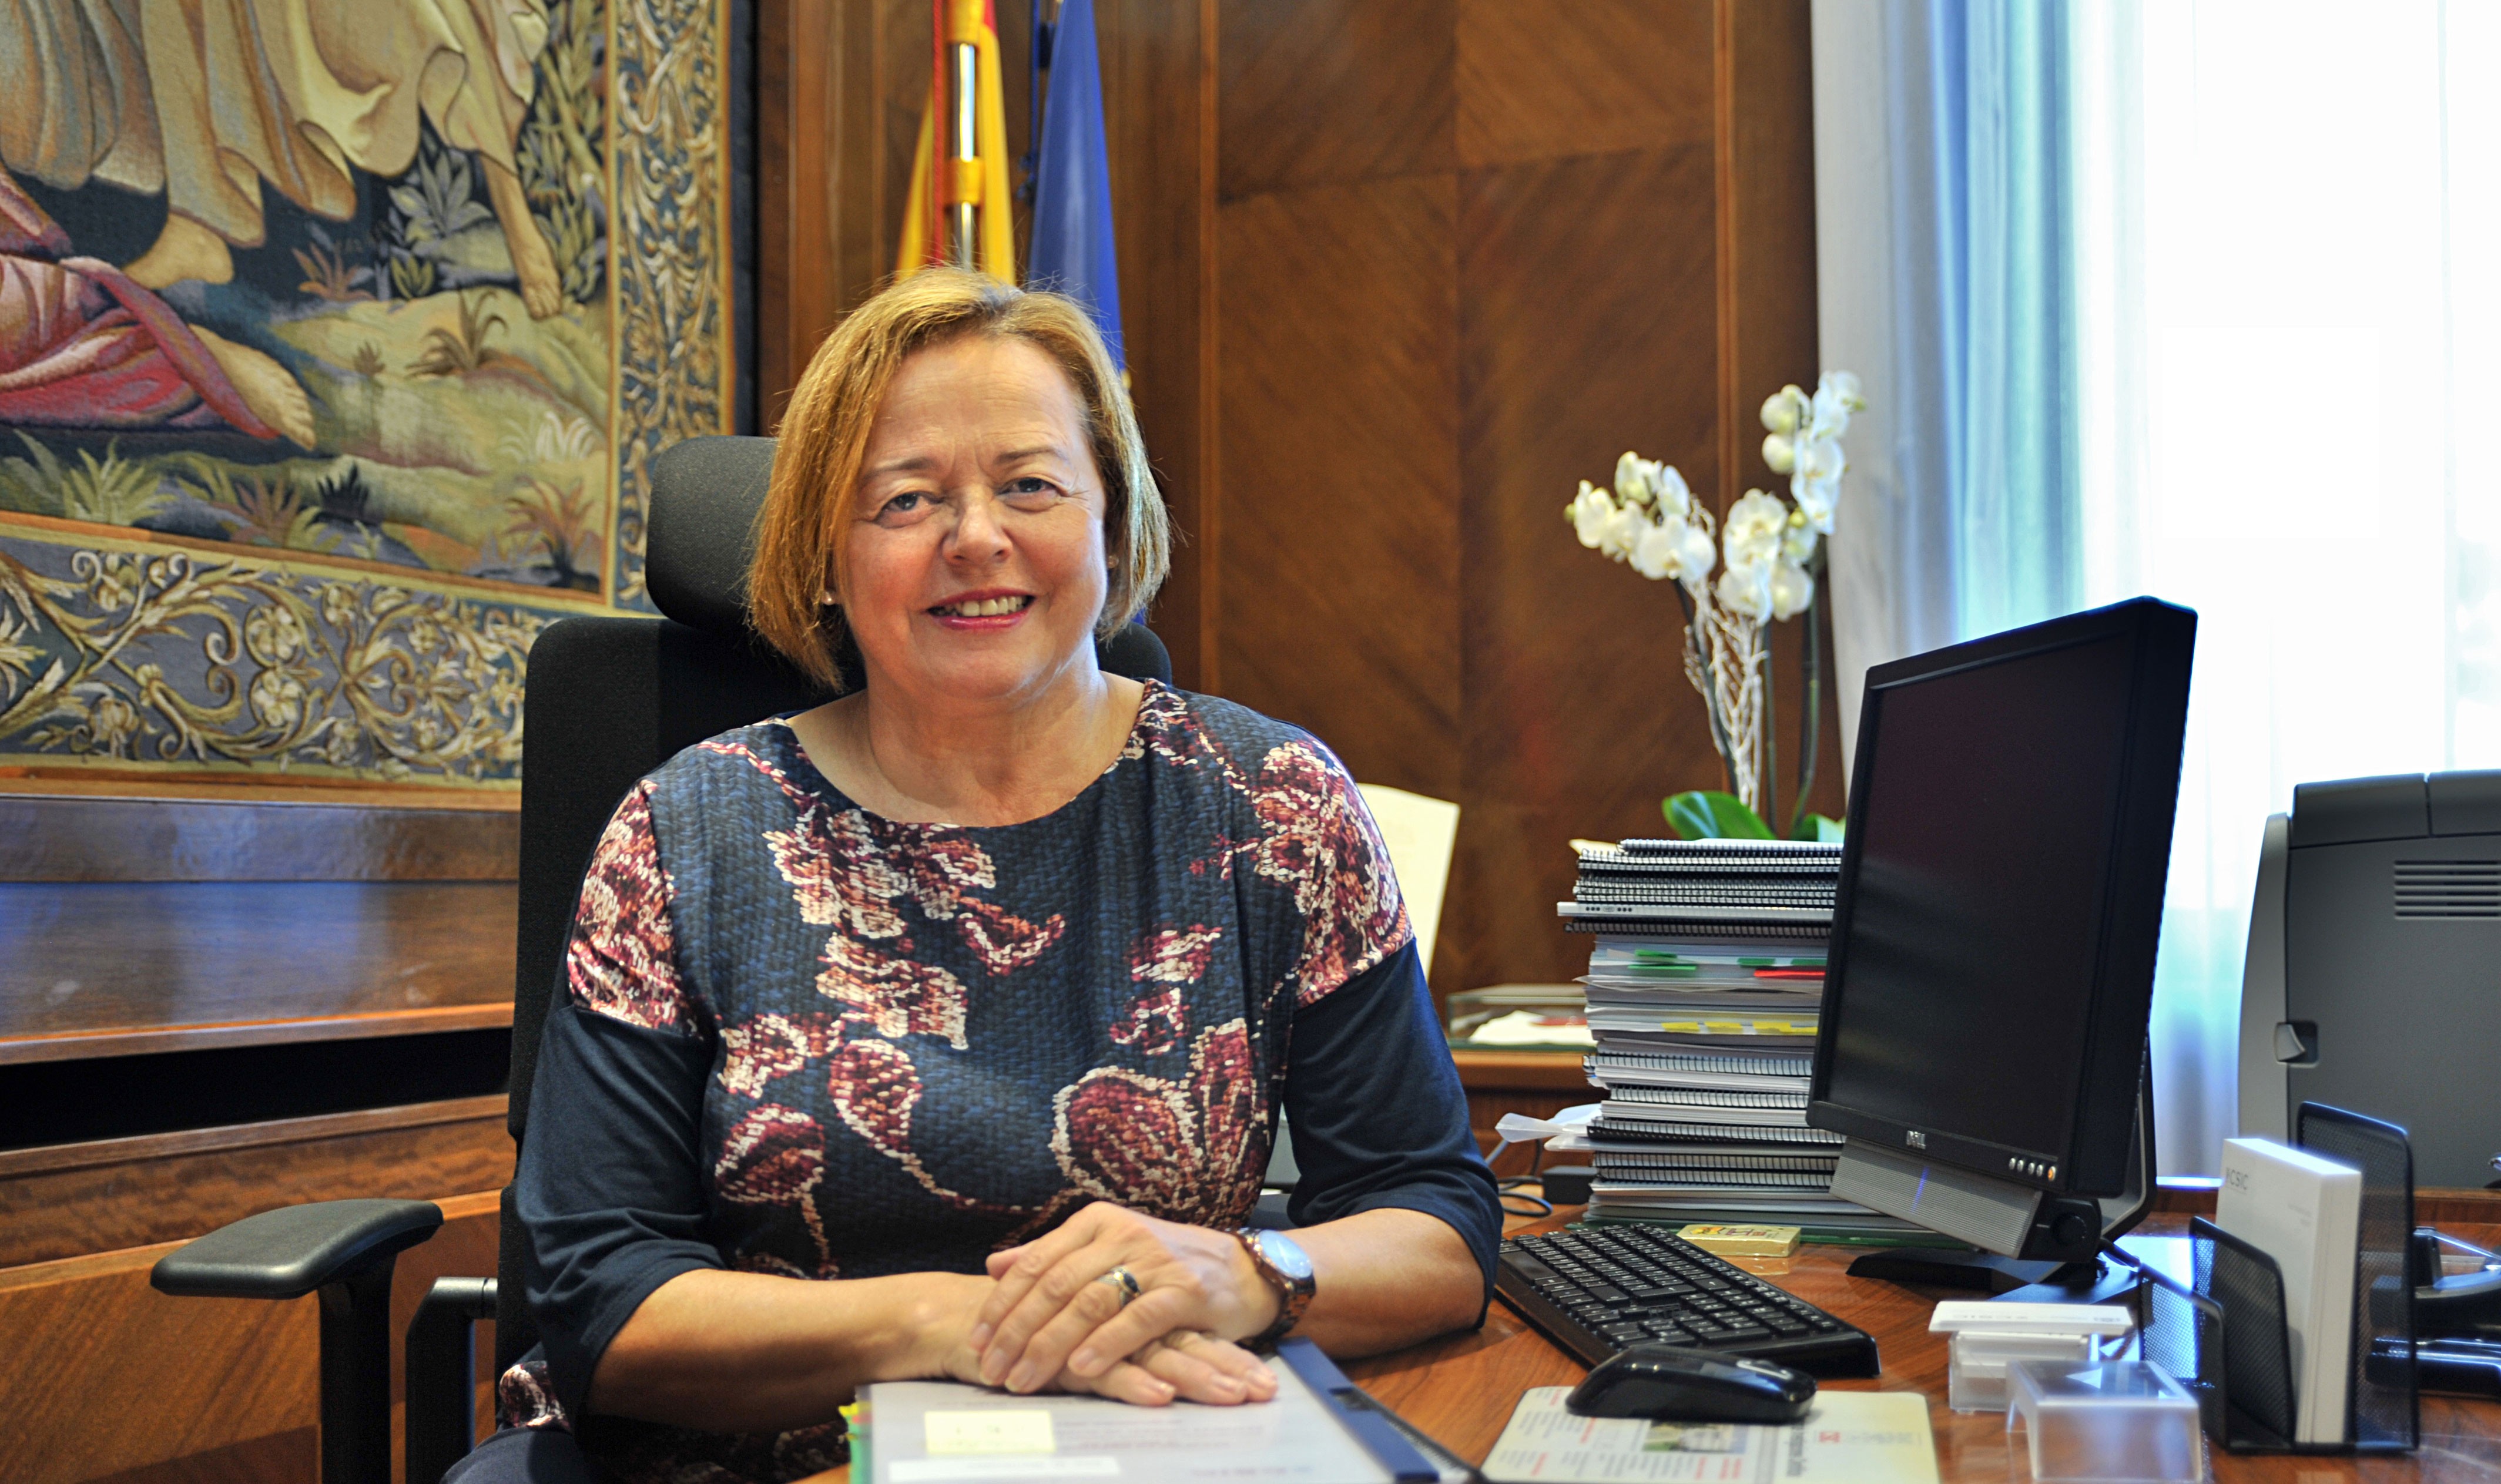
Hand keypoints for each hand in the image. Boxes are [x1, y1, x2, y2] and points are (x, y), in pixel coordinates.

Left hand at [970, 1202, 1281, 1397]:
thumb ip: (1054, 1256)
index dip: (1002, 1303)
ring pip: (1088, 1302)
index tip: (977, 1339)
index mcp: (1097, 1222)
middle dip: (1017, 1331)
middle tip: (992, 1369)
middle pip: (1055, 1284)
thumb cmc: (1169, 1265)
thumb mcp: (1108, 1248)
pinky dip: (1105, 1345)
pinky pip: (1136, 1318)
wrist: (1245, 1269)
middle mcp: (1122, 1234)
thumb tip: (995, 1264)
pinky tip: (1081, 1368)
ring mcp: (1155, 1261)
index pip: (1036, 1261)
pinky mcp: (1184, 1290)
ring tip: (1024, 1377)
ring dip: (1050, 1345)